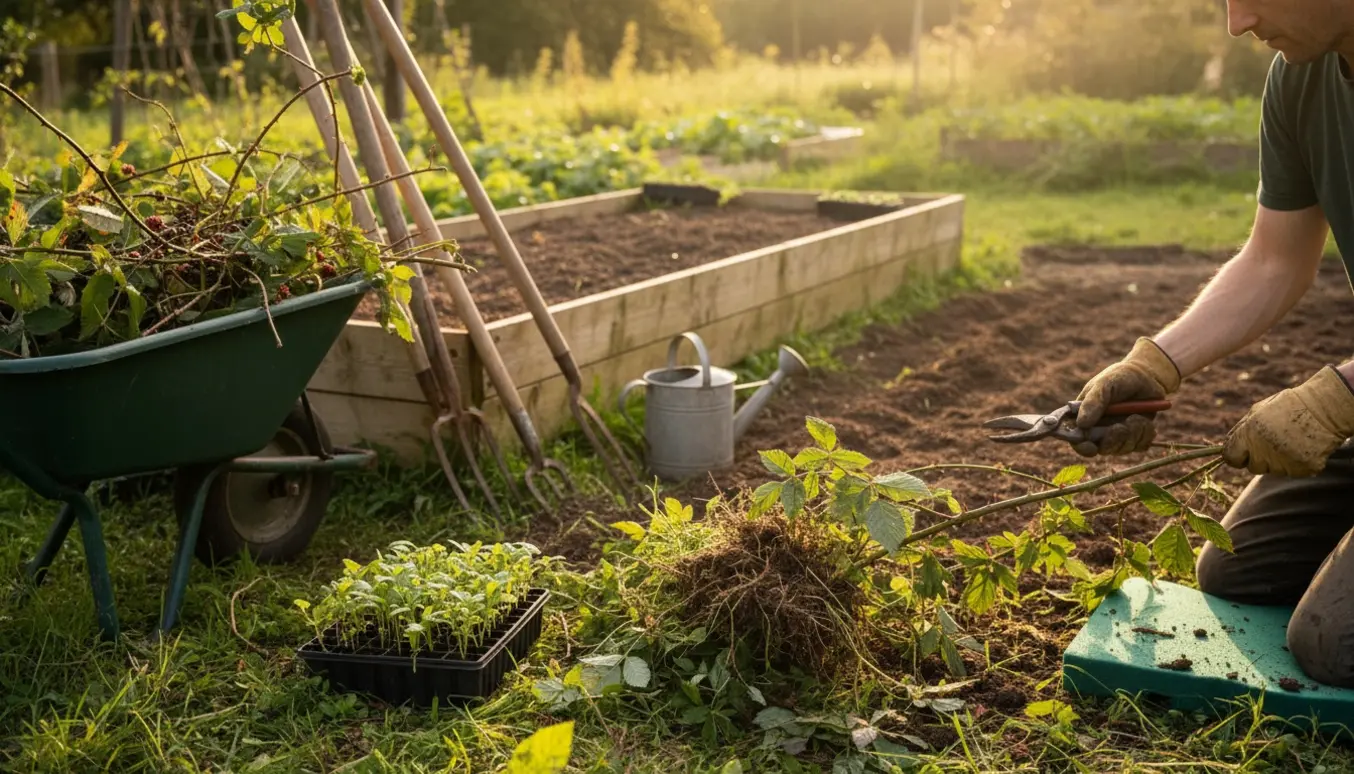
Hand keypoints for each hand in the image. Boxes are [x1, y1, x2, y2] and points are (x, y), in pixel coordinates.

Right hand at [1072, 337, 1181, 457]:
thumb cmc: (1120, 377)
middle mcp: (1098, 429)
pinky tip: (1144, 420)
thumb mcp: (1105, 384)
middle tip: (1121, 427)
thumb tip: (1081, 424)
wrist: (1148, 377)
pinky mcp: (1134, 437)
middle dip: (1113, 440)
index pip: (1075, 438)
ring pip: (1121, 449)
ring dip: (1132, 434)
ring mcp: (1117, 435)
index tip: (1091, 447)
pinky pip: (1139, 446)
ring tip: (1137, 416)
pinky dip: (1144, 435)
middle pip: (1100, 448)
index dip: (1081, 446)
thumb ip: (1092, 402)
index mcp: (1084, 416)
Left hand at [1223, 366, 1353, 475]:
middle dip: (1257, 458)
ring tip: (1289, 441)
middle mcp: (1264, 452)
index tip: (1240, 452)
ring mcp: (1284, 463)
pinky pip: (1291, 471)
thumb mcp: (1257, 411)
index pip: (1231, 458)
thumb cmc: (1287, 406)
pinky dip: (1294, 463)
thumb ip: (1239, 431)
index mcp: (1250, 435)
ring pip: (1272, 470)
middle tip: (1271, 442)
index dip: (1235, 455)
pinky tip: (1301, 446)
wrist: (1324, 409)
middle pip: (1252, 467)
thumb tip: (1225, 447)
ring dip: (1276, 460)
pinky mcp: (1301, 469)